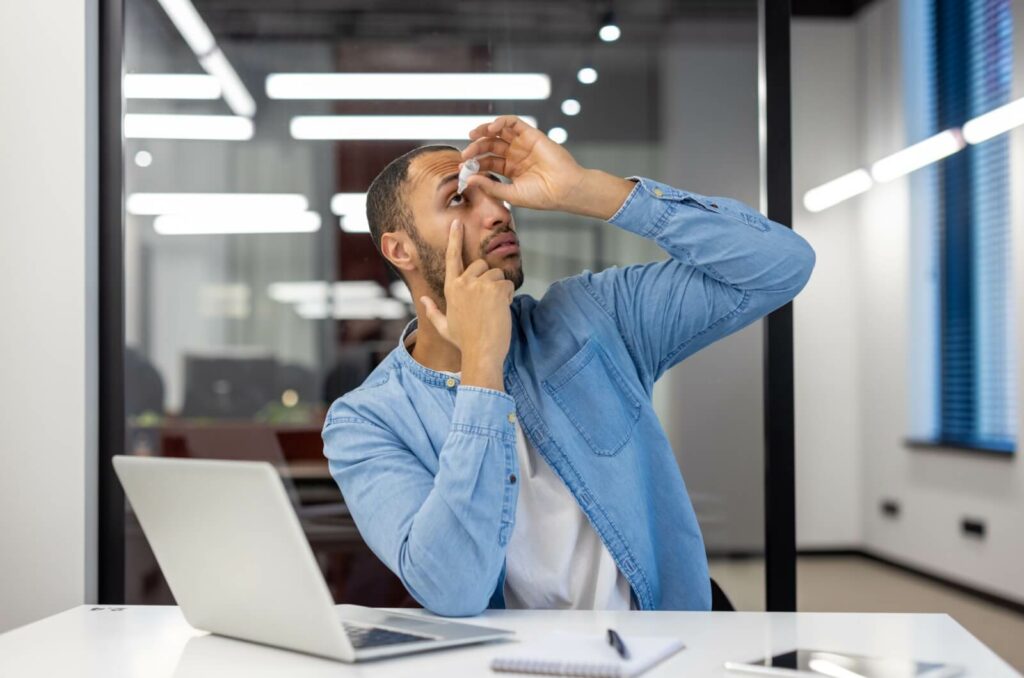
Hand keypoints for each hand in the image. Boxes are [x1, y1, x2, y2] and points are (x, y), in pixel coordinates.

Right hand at [421, 219, 513, 389]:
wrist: (480, 352)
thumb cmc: (464, 342)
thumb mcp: (444, 327)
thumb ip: (432, 311)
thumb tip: (422, 299)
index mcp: (450, 288)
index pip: (452, 258)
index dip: (454, 239)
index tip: (457, 223)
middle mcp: (463, 283)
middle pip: (482, 265)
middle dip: (489, 279)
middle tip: (488, 301)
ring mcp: (479, 284)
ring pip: (497, 274)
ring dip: (500, 289)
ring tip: (494, 309)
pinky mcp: (495, 289)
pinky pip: (508, 283)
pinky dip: (509, 295)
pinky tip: (501, 310)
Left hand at [460, 115, 634, 219]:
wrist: (564, 189)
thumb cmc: (541, 196)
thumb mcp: (510, 194)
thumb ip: (490, 186)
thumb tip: (469, 179)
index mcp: (510, 170)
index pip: (487, 162)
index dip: (474, 164)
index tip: (462, 167)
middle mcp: (515, 155)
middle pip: (490, 146)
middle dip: (476, 148)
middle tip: (465, 154)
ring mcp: (523, 144)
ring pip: (499, 132)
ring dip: (484, 131)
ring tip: (472, 136)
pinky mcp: (531, 134)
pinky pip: (513, 122)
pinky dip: (500, 122)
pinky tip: (490, 129)